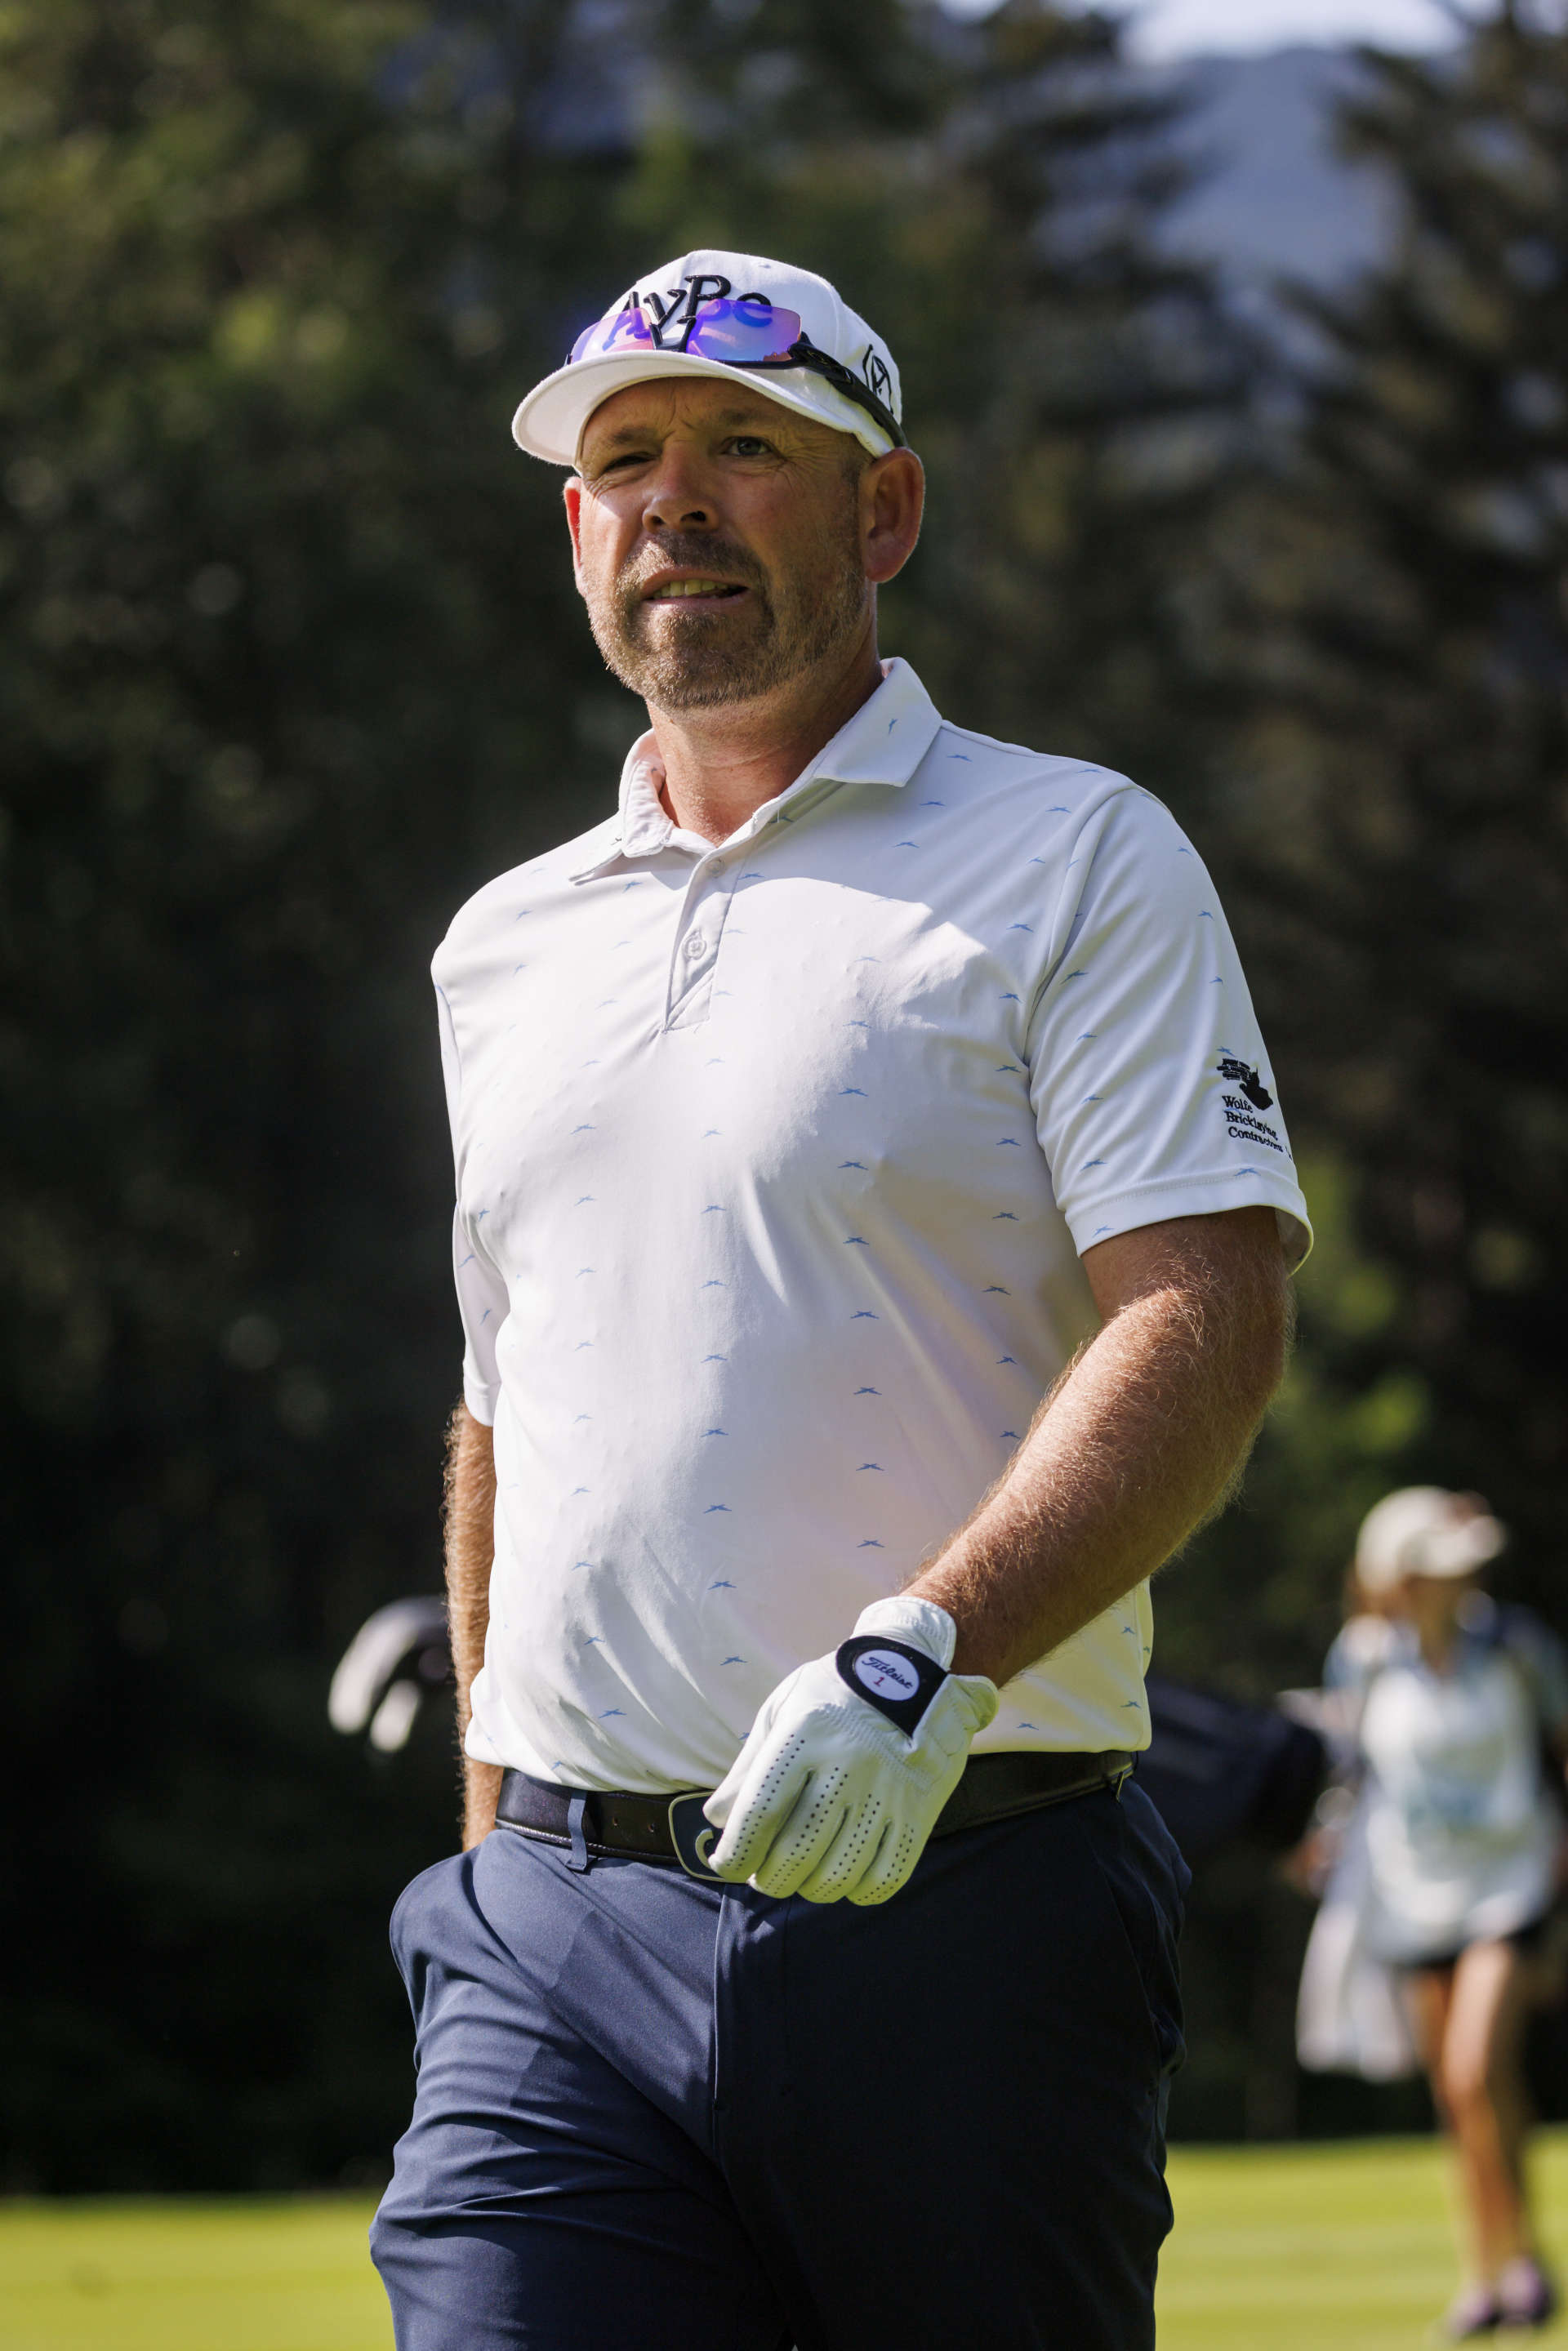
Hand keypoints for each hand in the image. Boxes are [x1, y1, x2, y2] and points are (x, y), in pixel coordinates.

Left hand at [704, 1597, 997, 1905]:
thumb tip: (717, 1819)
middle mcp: (847, 1766)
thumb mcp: (784, 1708)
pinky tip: (845, 1879)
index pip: (760, 1813)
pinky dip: (858, 1892)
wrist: (918, 1672)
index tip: (725, 1864)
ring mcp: (887, 1793)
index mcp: (805, 1736)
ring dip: (809, 1889)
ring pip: (838, 1874)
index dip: (736, 1852)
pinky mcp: (919, 1812)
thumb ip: (748, 1766)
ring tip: (800, 1878)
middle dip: (768, 1878)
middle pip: (796, 1852)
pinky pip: (887, 1877)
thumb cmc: (836, 1691)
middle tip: (761, 1876)